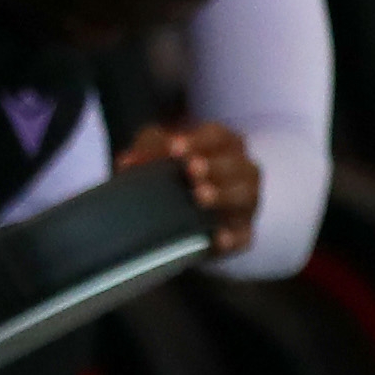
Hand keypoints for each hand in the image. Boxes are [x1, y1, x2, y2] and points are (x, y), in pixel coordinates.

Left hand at [115, 122, 260, 257]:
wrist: (175, 221)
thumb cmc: (170, 177)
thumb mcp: (156, 156)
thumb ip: (146, 150)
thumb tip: (129, 162)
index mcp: (224, 147)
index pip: (219, 136)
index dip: (200, 140)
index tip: (175, 147)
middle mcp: (242, 173)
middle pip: (238, 164)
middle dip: (216, 166)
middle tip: (192, 169)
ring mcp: (245, 204)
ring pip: (245, 196)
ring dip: (225, 195)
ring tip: (201, 196)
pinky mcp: (242, 234)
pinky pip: (243, 235)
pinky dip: (232, 236)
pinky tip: (218, 237)